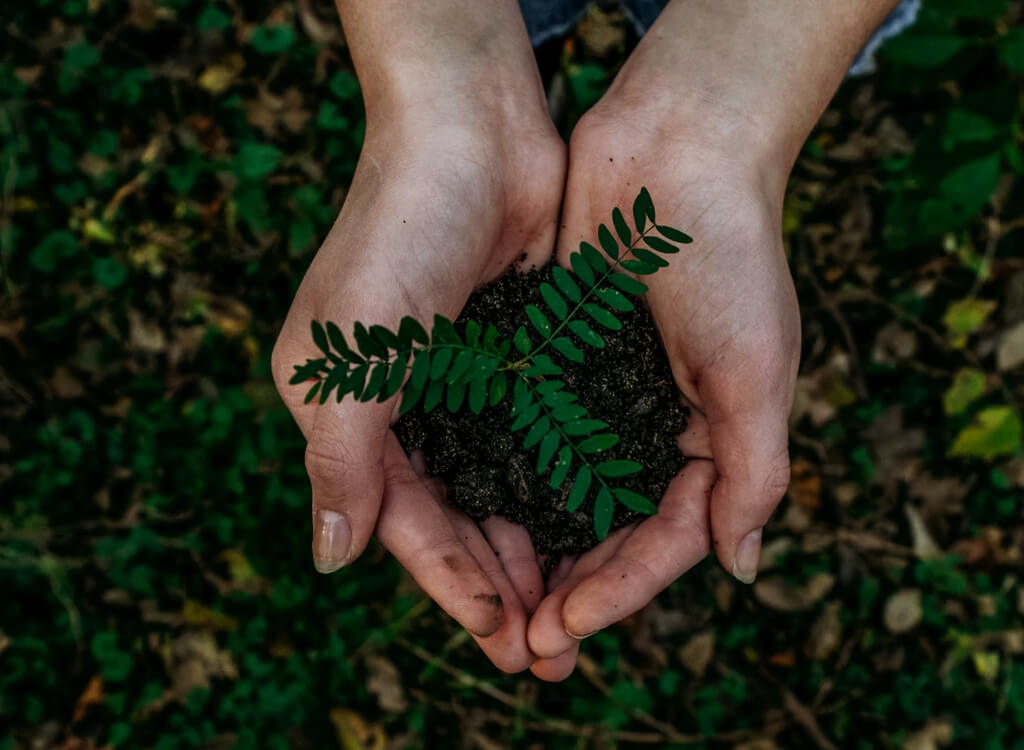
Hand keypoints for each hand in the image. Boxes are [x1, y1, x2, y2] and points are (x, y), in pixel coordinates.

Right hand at [271, 1, 565, 670]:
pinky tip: (593, 530)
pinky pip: (540, 441)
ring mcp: (465, 383)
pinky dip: (559, 488)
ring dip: (535, 550)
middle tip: (548, 652)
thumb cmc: (396, 234)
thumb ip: (339, 459)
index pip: (401, 519)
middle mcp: (405, 405)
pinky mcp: (517, 357)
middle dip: (498, 585)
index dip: (448, 581)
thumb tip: (329, 559)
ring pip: (502, 489)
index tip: (501, 634)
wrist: (471, 131)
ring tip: (575, 612)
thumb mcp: (348, 355)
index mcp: (348, 410)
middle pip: (456, 517)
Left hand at [525, 100, 799, 679]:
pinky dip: (503, 474)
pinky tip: (469, 511)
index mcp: (710, 439)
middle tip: (522, 643)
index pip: (665, 538)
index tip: (567, 626)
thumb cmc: (730, 257)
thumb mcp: (757, 371)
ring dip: (530, 546)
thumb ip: (753, 472)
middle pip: (608, 529)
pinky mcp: (555, 358)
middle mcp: (652, 426)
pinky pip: (527, 430)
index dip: (621, 589)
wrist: (676, 150)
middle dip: (570, 586)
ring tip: (491, 599)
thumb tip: (741, 568)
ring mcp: (600, 394)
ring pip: (560, 491)